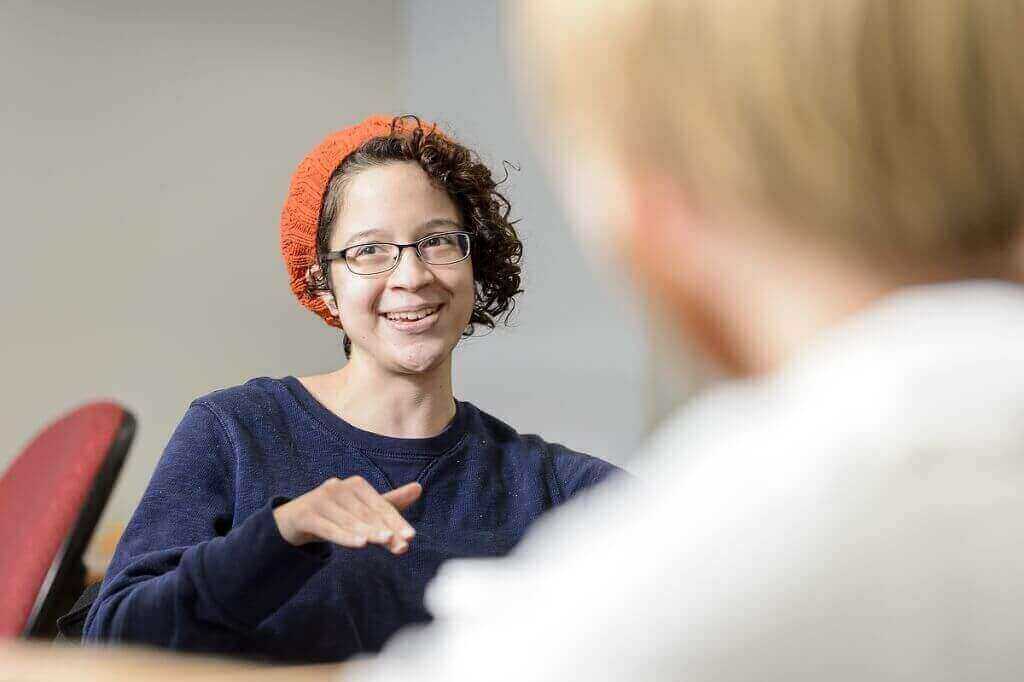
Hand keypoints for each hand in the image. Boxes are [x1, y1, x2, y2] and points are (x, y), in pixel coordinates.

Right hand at [273, 477, 421, 553]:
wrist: (294, 519)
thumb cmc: (335, 513)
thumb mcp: (362, 509)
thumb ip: (389, 503)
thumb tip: (419, 487)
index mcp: (356, 485)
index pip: (381, 507)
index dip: (396, 522)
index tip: (410, 537)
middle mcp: (339, 487)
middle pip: (368, 515)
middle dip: (386, 531)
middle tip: (402, 546)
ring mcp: (321, 499)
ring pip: (350, 522)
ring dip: (368, 533)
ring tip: (385, 541)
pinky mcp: (307, 514)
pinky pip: (329, 528)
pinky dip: (345, 536)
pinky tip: (360, 544)